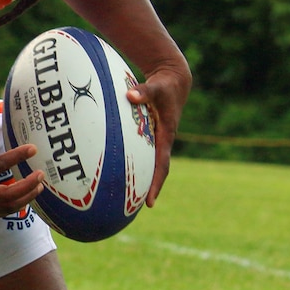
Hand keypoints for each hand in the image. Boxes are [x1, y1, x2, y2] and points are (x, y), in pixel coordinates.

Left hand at [126, 62, 190, 205]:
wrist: (174, 81)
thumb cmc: (164, 86)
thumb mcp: (157, 87)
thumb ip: (144, 91)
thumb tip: (130, 95)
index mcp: (166, 136)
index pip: (161, 166)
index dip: (155, 184)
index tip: (149, 202)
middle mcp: (162, 141)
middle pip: (154, 171)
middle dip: (146, 189)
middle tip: (133, 209)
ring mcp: (156, 139)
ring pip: (147, 163)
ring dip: (138, 179)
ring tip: (123, 198)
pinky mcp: (149, 134)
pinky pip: (140, 152)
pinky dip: (131, 161)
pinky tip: (115, 168)